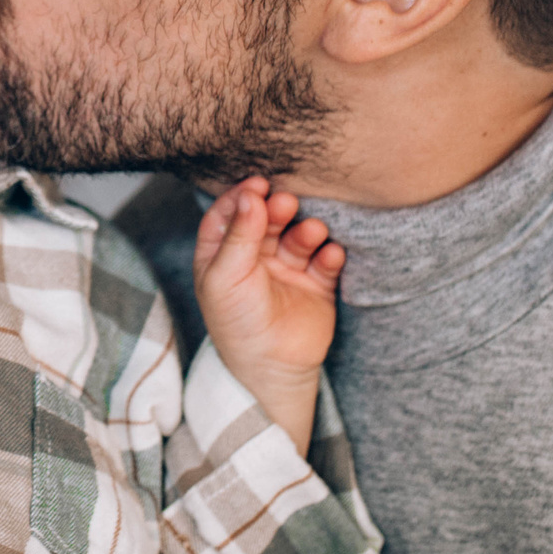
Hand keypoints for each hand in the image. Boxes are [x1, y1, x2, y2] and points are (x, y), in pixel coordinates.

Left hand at [194, 178, 342, 451]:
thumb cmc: (236, 324)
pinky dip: (330, 254)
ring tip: (311, 231)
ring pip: (298, 237)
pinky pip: (325, 262)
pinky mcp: (315, 287)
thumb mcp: (226, 277)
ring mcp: (286, 272)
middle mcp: (253, 260)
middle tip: (286, 202)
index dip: (241, 197)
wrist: (270, 369)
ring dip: (306, 230)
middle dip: (276, 209)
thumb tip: (250, 194)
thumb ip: (240, 235)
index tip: (257, 184)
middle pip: (265, 221)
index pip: (229, 216)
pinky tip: (330, 254)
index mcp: (222, 257)